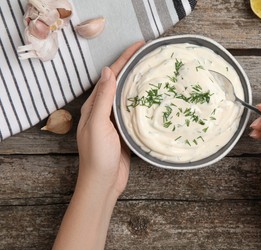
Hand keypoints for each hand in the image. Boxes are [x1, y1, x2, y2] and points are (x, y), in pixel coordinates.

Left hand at [77, 41, 143, 198]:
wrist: (103, 183)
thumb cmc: (97, 155)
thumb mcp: (98, 124)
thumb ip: (102, 99)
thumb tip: (106, 70)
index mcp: (95, 106)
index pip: (110, 76)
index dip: (124, 58)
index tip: (139, 45)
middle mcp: (104, 110)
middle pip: (120, 83)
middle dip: (133, 67)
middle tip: (151, 55)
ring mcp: (116, 121)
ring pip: (129, 96)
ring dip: (140, 83)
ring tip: (155, 71)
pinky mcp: (126, 132)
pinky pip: (135, 112)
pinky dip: (144, 102)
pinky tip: (155, 98)